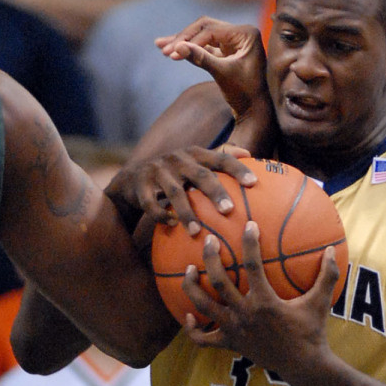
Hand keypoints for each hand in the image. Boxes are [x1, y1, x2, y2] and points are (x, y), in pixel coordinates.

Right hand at [106, 145, 256, 233]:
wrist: (132, 179)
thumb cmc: (174, 174)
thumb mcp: (193, 162)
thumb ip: (219, 156)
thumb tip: (249, 154)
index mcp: (195, 154)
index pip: (220, 158)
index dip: (237, 169)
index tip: (253, 183)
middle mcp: (178, 159)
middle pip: (200, 175)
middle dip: (215, 192)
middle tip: (229, 210)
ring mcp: (158, 171)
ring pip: (175, 193)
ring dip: (186, 212)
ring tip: (197, 231)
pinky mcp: (140, 186)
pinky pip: (151, 204)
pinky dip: (161, 215)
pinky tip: (171, 225)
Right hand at [156, 17, 266, 119]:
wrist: (254, 111)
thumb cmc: (244, 93)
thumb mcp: (222, 74)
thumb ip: (201, 58)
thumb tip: (177, 47)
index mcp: (246, 33)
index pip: (211, 30)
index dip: (190, 40)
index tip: (172, 53)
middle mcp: (241, 33)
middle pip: (205, 28)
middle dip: (183, 38)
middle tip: (163, 48)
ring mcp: (233, 42)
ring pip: (203, 36)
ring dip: (183, 42)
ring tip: (160, 45)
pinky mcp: (226, 51)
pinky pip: (205, 46)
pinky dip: (190, 49)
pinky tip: (173, 50)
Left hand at [180, 221, 340, 383]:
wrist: (304, 366)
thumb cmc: (312, 331)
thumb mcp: (321, 302)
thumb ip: (327, 275)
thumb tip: (333, 249)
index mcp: (265, 302)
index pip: (253, 266)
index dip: (250, 243)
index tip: (249, 225)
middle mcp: (245, 314)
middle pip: (219, 282)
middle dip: (211, 258)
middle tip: (209, 240)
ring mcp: (235, 330)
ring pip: (204, 307)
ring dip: (192, 287)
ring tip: (188, 269)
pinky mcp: (230, 344)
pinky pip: (203, 339)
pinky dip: (193, 328)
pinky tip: (188, 314)